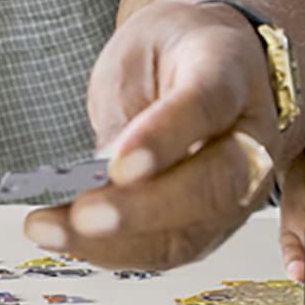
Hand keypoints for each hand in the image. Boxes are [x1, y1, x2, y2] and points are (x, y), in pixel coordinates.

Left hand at [22, 0, 280, 269]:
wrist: (207, 62)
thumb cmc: (172, 54)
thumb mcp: (141, 52)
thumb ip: (129, 109)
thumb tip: (101, 172)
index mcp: (231, 72)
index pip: (207, 106)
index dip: (164, 137)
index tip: (118, 163)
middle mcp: (250, 136)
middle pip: (215, 184)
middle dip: (143, 209)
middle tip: (84, 215)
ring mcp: (240, 188)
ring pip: (192, 231)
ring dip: (117, 243)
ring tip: (53, 231)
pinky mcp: (213, 223)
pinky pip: (168, 250)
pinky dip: (113, 252)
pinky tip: (68, 239)